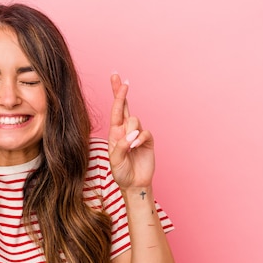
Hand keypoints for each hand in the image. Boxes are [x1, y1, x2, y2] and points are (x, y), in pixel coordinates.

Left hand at [107, 74, 154, 188]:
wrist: (133, 184)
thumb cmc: (121, 172)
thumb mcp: (115, 160)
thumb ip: (120, 146)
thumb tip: (131, 134)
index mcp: (115, 132)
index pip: (116, 110)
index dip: (117, 95)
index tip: (117, 80)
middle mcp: (125, 130)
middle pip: (125, 107)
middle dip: (121, 92)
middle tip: (121, 78)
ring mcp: (137, 134)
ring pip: (135, 120)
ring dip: (131, 131)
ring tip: (129, 146)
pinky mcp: (148, 141)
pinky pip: (145, 133)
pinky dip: (139, 138)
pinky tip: (135, 147)